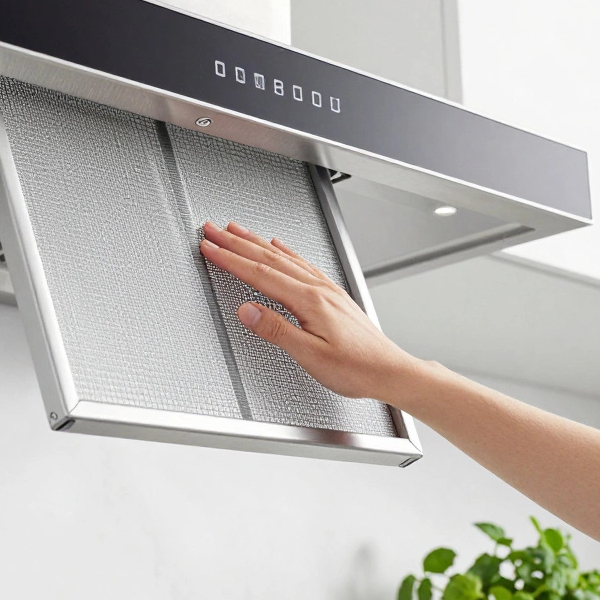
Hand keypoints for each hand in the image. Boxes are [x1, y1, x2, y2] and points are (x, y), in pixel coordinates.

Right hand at [198, 220, 429, 401]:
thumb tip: (246, 310)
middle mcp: (318, 288)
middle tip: (212, 230)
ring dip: (256, 241)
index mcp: (309, 301)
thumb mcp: (310, 355)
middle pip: (268, 258)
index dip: (230, 259)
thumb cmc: (355, 368)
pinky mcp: (332, 294)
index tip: (210, 247)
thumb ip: (275, 330)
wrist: (389, 370)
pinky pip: (301, 262)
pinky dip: (284, 250)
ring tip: (236, 230)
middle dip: (236, 242)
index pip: (259, 274)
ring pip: (283, 256)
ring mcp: (326, 289)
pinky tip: (279, 246)